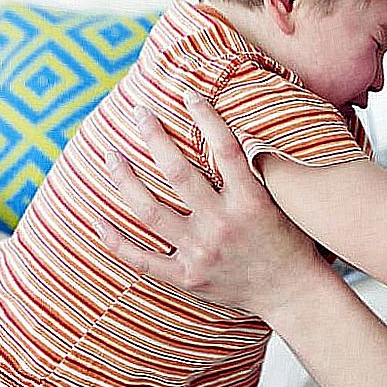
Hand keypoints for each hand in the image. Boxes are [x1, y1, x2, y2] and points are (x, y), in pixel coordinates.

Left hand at [97, 94, 326, 317]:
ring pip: (150, 212)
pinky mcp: (186, 277)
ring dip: (125, 180)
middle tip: (139, 112)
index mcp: (251, 203)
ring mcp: (200, 254)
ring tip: (110, 154)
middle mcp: (222, 226)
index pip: (225, 149)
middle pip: (178, 174)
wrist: (291, 292)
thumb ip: (258, 171)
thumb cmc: (290, 241)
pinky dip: (114, 239)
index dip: (206, 117)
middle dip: (154, 137)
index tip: (188, 94)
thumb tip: (234, 131)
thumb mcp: (283, 201)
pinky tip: (95, 217)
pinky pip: (140, 259)